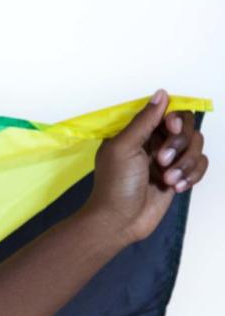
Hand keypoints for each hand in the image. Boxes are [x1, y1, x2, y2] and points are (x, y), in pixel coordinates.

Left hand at [86, 88, 208, 246]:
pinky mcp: (178, 176)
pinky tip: (176, 188)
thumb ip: (143, 121)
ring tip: (168, 180)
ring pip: (197, 146)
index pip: (168, 112)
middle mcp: (154, 143)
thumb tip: (161, 94)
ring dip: (185, 164)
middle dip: (180, 143)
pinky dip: (192, 175)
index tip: (170, 127)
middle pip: (187, 127)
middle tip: (162, 161)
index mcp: (137, 132)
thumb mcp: (123, 147)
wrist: (119, 221)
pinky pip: (200, 165)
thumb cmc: (115, 184)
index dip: (175, 118)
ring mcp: (168, 160)